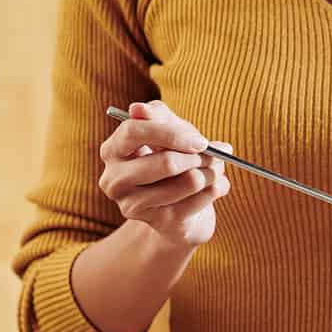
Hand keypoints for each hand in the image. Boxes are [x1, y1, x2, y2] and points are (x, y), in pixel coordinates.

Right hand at [98, 100, 229, 248]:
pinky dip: (218, 189)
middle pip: (166, 163)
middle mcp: (114, 180)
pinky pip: (202, 200)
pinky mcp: (158, 223)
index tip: (200, 140)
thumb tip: (139, 108)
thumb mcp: (168, 134)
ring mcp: (132, 205)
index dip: (171, 133)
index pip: (133, 132)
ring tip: (216, 170)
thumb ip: (159, 117)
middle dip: (200, 157)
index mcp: (112, 150)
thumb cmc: (173, 162)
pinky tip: (217, 186)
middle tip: (218, 155)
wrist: (180, 211)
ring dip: (213, 172)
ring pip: (190, 181)